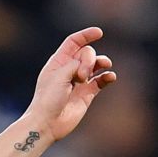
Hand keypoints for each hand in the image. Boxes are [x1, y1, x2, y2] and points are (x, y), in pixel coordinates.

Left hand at [23, 27, 115, 142]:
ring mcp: (79, 81)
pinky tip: (110, 77)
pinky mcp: (87, 93)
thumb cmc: (48, 99)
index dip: (86, 35)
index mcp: (58, 62)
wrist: (47, 124)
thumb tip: (91, 64)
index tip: (99, 33)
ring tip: (105, 67)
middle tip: (81, 76)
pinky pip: (102, 80)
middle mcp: (69, 70)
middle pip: (87, 53)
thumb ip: (75, 63)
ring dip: (102, 63)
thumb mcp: (59, 75)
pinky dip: (108, 76)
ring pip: (97, 65)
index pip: (74, 42)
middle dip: (89, 59)